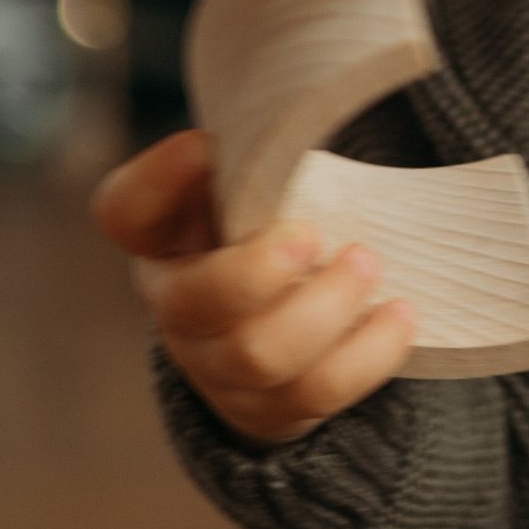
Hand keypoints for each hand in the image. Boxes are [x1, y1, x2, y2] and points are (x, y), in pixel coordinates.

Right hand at [92, 129, 416, 444]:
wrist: (293, 319)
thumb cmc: (276, 229)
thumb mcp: (257, 185)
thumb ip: (264, 146)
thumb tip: (277, 117)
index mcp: (163, 237)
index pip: (127, 211)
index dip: (157, 181)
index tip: (205, 145)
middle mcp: (178, 307)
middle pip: (198, 302)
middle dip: (256, 272)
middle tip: (314, 235)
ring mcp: (220, 369)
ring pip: (259, 356)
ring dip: (323, 309)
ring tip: (367, 264)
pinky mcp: (272, 412)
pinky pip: (317, 395)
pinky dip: (367, 354)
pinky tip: (401, 315)